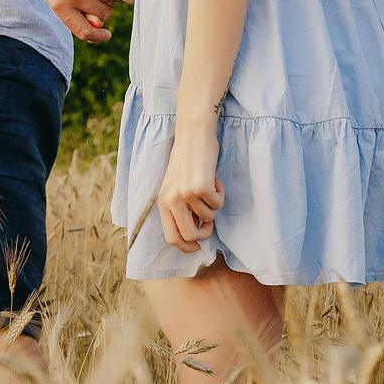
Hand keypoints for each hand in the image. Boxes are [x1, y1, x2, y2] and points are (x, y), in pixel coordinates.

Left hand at [156, 122, 223, 253]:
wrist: (193, 136)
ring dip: (214, 205)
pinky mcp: (201, 187)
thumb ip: (180, 210)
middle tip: (210, 224)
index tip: (197, 247)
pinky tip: (214, 178)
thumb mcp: (176, 187)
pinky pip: (218, 203)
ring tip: (209, 186)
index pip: (171, 237)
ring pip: (209, 217)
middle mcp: (171, 200)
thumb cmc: (187, 161)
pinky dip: (220, 193)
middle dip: (204, 234)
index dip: (186, 247)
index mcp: (162, 202)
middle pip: (190, 236)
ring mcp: (185, 194)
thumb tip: (195, 235)